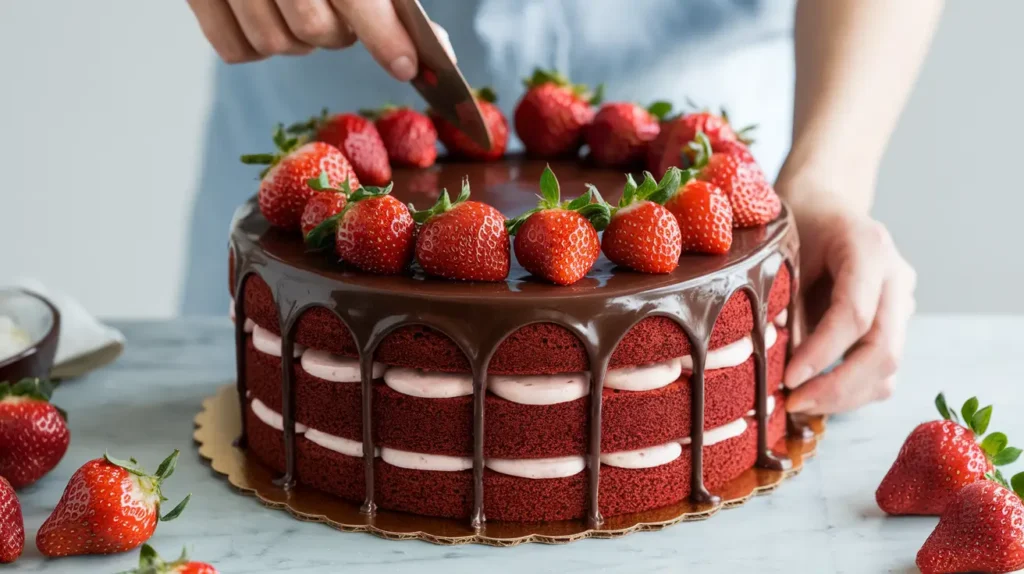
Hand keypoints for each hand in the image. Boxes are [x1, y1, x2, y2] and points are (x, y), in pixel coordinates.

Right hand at [186, 0, 453, 79]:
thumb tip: (437, 47)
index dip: (384, 35)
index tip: (406, 64)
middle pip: (315, 29)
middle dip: (341, 35)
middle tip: (347, 20)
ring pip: (274, 44)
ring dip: (300, 41)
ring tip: (305, 9)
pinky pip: (235, 50)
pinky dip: (258, 45)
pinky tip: (270, 17)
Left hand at [779, 176, 916, 414]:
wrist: (826, 204)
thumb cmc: (796, 225)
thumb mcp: (781, 253)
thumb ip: (784, 304)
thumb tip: (774, 364)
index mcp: (869, 248)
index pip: (854, 315)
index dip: (822, 353)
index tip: (788, 380)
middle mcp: (896, 277)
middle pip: (883, 350)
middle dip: (837, 387)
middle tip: (792, 404)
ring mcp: (903, 302)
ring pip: (889, 368)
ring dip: (844, 396)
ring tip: (799, 404)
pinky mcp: (896, 324)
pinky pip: (882, 370)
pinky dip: (852, 390)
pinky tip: (816, 394)